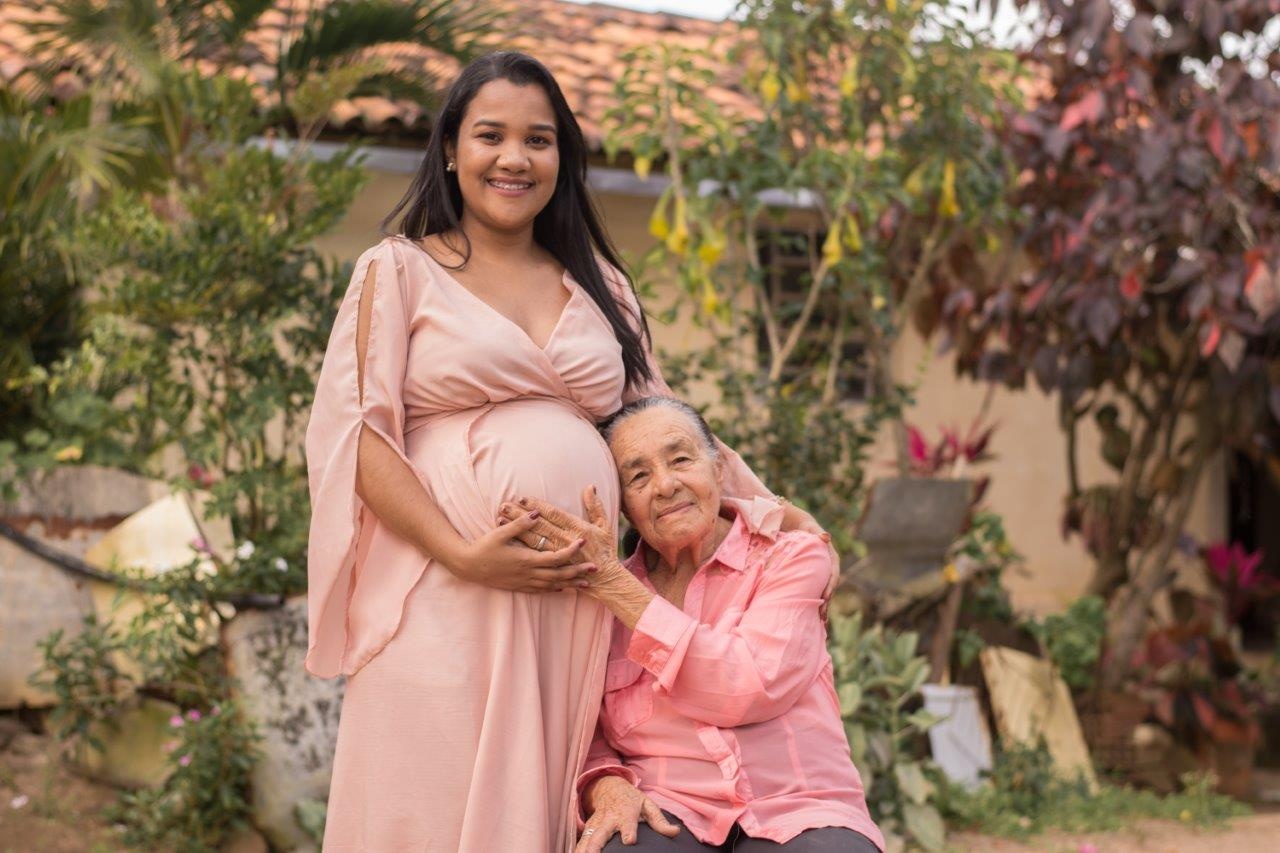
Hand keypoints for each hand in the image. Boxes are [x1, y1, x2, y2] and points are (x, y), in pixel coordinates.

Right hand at [442, 510, 592, 591]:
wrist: (468, 567)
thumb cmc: (483, 547)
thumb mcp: (500, 532)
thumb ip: (520, 523)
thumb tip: (537, 511)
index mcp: (526, 559)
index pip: (555, 556)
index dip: (571, 550)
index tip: (583, 542)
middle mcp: (528, 574)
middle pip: (559, 575)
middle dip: (578, 572)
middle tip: (595, 569)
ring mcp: (524, 582)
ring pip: (552, 585)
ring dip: (570, 583)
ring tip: (586, 582)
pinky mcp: (519, 587)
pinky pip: (541, 591)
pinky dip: (554, 589)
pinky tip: (562, 588)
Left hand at [497, 486, 619, 574]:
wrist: (605, 580)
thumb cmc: (605, 551)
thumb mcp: (604, 527)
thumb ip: (596, 506)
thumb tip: (590, 486)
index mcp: (576, 529)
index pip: (552, 514)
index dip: (536, 505)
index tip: (522, 498)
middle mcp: (564, 542)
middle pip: (537, 525)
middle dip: (520, 515)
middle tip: (503, 505)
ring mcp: (557, 555)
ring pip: (532, 539)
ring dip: (516, 528)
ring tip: (500, 518)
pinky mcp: (552, 567)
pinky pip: (532, 554)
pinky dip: (519, 545)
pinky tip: (508, 538)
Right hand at [576, 776, 678, 851]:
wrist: (609, 787)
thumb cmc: (632, 800)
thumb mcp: (648, 805)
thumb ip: (660, 821)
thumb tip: (675, 832)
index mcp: (626, 812)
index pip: (628, 823)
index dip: (628, 831)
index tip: (629, 841)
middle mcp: (609, 818)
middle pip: (601, 833)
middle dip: (596, 846)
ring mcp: (597, 823)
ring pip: (587, 838)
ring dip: (583, 850)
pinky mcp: (589, 828)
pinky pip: (581, 840)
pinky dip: (577, 849)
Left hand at [781, 503, 839, 618]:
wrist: (801, 528)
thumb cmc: (805, 529)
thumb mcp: (811, 528)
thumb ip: (817, 532)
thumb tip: (826, 536)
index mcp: (832, 558)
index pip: (833, 574)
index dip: (830, 587)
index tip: (825, 598)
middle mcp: (830, 568)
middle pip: (830, 587)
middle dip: (827, 602)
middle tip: (822, 616)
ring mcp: (823, 574)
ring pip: (825, 592)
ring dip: (823, 606)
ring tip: (820, 622)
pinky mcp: (816, 578)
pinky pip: (818, 591)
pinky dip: (818, 603)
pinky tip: (814, 616)